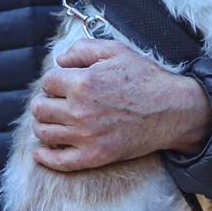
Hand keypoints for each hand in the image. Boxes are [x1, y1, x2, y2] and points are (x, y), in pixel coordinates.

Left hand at [29, 39, 211, 171]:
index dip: (54, 81)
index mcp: (82, 82)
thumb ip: (83, 49)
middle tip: (54, 102)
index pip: (47, 82)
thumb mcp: (116, 51)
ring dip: (42, 124)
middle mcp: (79, 110)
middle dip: (44, 101)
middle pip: (40, 108)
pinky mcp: (94, 156)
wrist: (171, 110)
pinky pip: (59, 161)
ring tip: (52, 120)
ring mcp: (86, 136)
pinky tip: (41, 151)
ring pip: (44, 132)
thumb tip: (59, 60)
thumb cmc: (145, 78)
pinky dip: (44, 156)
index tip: (64, 84)